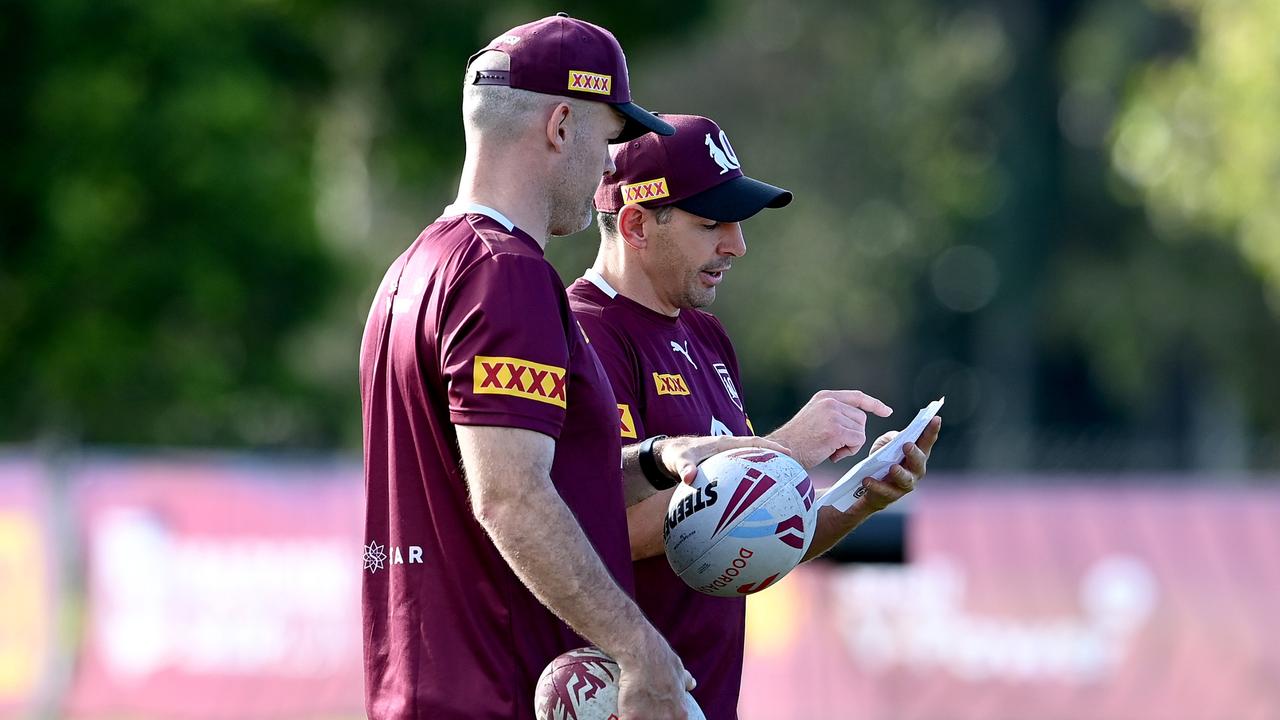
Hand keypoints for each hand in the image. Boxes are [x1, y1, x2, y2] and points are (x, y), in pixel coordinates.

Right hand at [615, 635, 694, 718]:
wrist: (641, 651)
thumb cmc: (660, 658)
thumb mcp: (678, 669)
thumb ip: (685, 681)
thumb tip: (692, 684)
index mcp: (681, 712)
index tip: (659, 715)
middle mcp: (668, 718)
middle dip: (650, 719)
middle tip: (645, 712)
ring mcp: (650, 718)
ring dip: (639, 719)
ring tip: (633, 713)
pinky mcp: (631, 717)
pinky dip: (624, 718)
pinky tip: (623, 714)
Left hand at [657, 435, 792, 483]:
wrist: (667, 457)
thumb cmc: (674, 456)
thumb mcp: (677, 460)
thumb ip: (684, 468)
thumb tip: (690, 478)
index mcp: (724, 444)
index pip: (753, 443)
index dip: (770, 447)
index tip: (787, 454)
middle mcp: (730, 451)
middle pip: (759, 453)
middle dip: (777, 460)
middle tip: (796, 470)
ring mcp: (729, 461)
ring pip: (753, 466)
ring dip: (768, 473)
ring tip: (786, 486)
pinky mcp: (725, 471)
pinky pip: (743, 477)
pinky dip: (752, 486)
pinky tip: (759, 502)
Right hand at [768, 390, 893, 468]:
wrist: (783, 452)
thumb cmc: (797, 441)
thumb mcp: (815, 417)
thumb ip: (834, 412)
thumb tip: (859, 418)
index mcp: (825, 397)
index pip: (857, 397)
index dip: (874, 404)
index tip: (887, 411)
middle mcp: (830, 402)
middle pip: (861, 418)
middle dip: (853, 435)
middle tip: (834, 446)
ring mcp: (833, 415)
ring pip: (861, 431)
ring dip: (850, 445)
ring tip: (831, 450)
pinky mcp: (835, 430)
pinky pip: (857, 441)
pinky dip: (849, 451)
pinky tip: (832, 455)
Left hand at [854, 416, 940, 511]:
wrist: (869, 486)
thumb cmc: (883, 460)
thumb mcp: (885, 445)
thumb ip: (892, 439)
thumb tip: (896, 439)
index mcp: (917, 455)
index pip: (926, 441)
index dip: (932, 430)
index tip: (935, 418)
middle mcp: (915, 471)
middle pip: (919, 462)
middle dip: (915, 453)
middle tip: (907, 445)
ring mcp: (904, 485)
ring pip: (906, 480)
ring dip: (900, 473)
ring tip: (893, 467)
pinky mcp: (890, 495)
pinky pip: (884, 491)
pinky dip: (876, 485)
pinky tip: (867, 480)